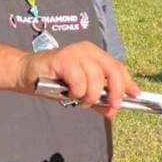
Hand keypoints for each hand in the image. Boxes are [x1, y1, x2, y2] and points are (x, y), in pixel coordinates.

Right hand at [15, 41, 138, 118]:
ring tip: (80, 99)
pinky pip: (79, 81)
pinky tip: (69, 92)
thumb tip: (113, 111)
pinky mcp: (63, 59)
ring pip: (96, 79)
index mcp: (95, 55)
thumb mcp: (82, 90)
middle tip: (111, 106)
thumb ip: (99, 99)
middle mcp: (88, 50)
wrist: (26, 74)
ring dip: (90, 96)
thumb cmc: (54, 81)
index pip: (118, 67)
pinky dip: (77, 92)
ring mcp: (76, 53)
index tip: (134, 95)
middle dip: (115, 92)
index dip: (127, 83)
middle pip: (113, 71)